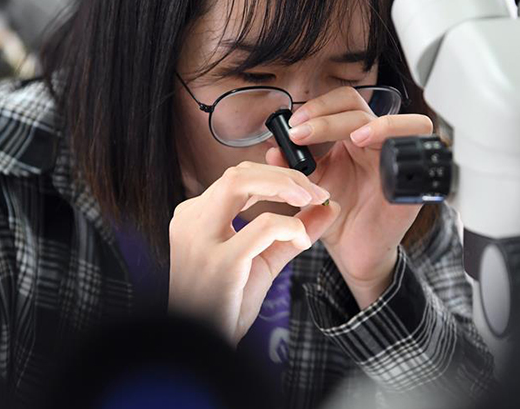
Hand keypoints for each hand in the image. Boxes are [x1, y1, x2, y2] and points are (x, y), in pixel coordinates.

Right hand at [168, 161, 338, 344]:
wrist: (203, 346)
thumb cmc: (226, 304)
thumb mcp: (263, 259)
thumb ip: (292, 231)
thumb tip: (328, 207)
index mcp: (196, 216)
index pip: (238, 177)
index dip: (278, 176)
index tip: (308, 190)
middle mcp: (192, 220)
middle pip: (239, 172)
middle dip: (284, 175)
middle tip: (317, 191)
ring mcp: (201, 239)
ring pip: (241, 183)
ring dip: (284, 185)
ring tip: (311, 199)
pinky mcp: (219, 262)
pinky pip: (262, 226)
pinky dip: (289, 226)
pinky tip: (300, 240)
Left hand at [266, 87, 432, 308]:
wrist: (354, 252)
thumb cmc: (337, 218)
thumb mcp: (311, 188)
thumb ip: (292, 168)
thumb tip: (272, 149)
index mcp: (353, 139)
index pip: (342, 103)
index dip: (318, 107)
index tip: (293, 125)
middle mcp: (377, 144)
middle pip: (361, 107)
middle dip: (328, 115)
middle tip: (301, 132)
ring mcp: (397, 160)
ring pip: (398, 121)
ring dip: (374, 123)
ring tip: (351, 136)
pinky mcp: (412, 180)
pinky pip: (416, 148)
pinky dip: (394, 136)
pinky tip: (368, 145)